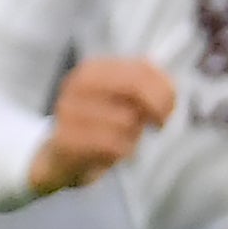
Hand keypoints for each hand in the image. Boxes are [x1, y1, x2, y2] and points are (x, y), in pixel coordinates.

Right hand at [29, 57, 175, 193]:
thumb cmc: (100, 129)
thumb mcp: (124, 104)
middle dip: (157, 107)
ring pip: (125, 119)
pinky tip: (113, 153)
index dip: (165, 89)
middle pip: (135, 86)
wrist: (59, 160)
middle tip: (159, 124)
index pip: (142, 68)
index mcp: (93, 69)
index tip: (168, 109)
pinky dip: (122, 151)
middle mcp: (77, 84)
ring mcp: (68, 110)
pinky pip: (111, 144)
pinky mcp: (64, 139)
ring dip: (133, 135)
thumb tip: (168, 86)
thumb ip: (147, 90)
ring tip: (122, 140)